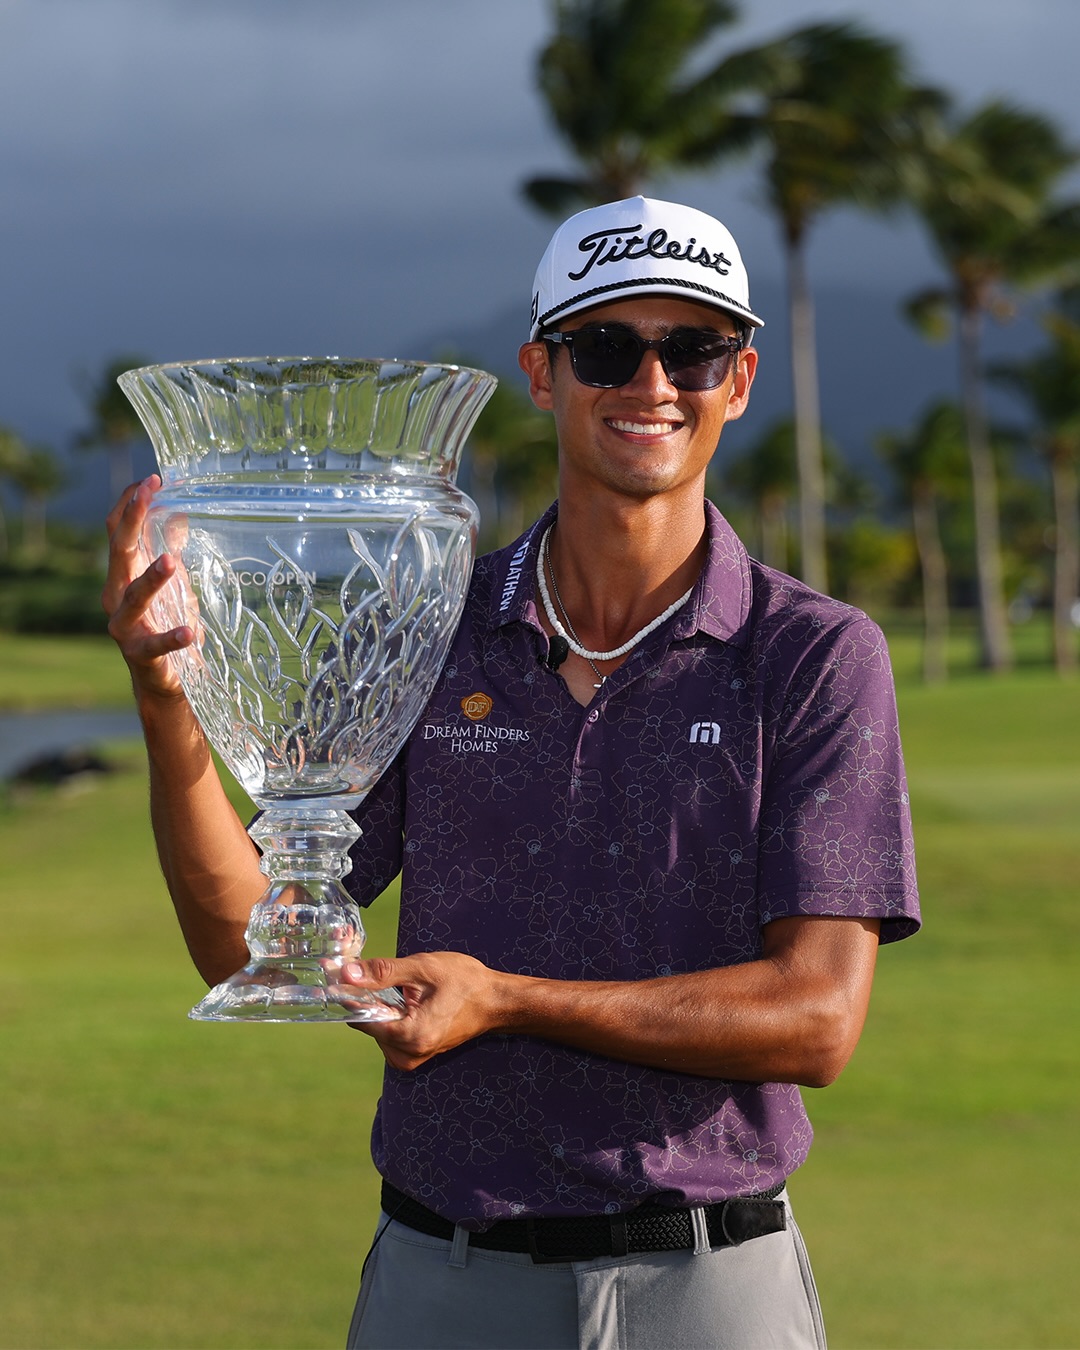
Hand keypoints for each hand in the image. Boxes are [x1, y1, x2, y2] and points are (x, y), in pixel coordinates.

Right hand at [103, 476, 193, 700]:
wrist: (165, 679)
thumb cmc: (167, 623)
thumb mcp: (174, 583)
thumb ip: (172, 550)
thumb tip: (180, 511)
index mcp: (123, 575)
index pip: (118, 531)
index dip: (131, 504)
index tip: (152, 479)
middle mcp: (116, 595)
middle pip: (118, 551)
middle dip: (132, 519)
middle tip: (149, 492)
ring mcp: (125, 626)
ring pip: (132, 597)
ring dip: (151, 578)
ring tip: (169, 561)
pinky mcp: (141, 654)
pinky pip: (157, 644)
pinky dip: (173, 636)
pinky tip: (190, 631)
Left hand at [342, 952, 503, 1071]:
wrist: (495, 1001)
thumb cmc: (465, 982)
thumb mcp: (423, 969)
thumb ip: (382, 973)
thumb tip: (346, 974)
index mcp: (410, 1037)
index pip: (361, 1018)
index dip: (348, 993)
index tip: (337, 972)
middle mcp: (407, 1056)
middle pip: (368, 1023)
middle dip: (368, 997)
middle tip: (382, 973)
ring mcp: (410, 1059)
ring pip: (377, 1028)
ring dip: (381, 1005)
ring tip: (405, 987)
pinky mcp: (413, 1055)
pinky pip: (389, 1033)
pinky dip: (391, 1014)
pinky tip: (408, 999)